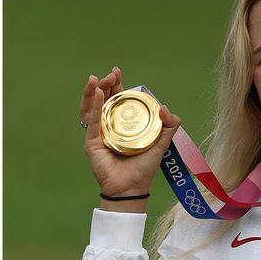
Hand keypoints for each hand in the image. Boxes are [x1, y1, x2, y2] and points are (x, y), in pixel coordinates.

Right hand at [80, 66, 181, 211]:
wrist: (132, 188)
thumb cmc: (144, 167)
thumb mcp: (161, 143)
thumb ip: (169, 126)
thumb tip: (165, 107)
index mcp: (121, 123)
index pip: (116, 99)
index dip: (115, 84)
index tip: (117, 71)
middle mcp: (108, 126)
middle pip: (102, 100)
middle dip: (105, 84)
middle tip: (111, 74)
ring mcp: (98, 134)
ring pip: (92, 108)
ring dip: (94, 92)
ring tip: (99, 80)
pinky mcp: (92, 143)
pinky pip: (92, 122)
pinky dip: (94, 108)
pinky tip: (99, 95)